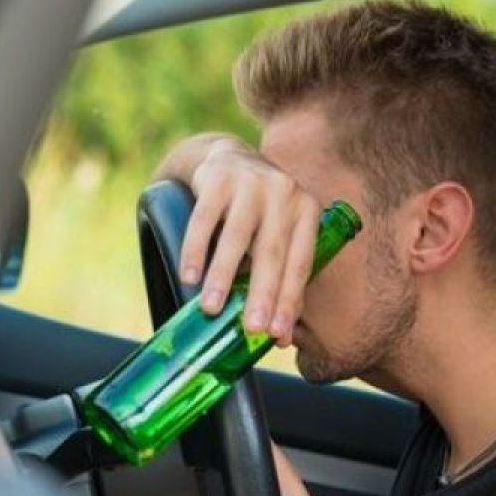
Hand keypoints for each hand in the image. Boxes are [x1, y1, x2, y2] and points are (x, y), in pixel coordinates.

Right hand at [155, 134, 322, 346]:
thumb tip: (281, 338)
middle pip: (272, 252)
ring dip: (223, 276)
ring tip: (211, 308)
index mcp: (306, 210)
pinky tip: (188, 276)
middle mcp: (284, 193)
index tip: (276, 334)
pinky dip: (195, 250)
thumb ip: (281, 277)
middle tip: (251, 328)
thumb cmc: (258, 213)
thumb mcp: (279, 234)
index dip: (289, 300)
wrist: (227, 157)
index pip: (300, 263)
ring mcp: (251, 182)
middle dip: (262, 294)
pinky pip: (204, 220)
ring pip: (237, 237)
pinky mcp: (219, 178)